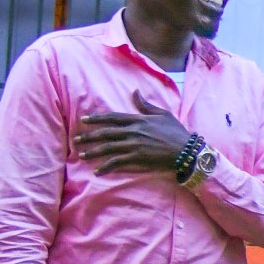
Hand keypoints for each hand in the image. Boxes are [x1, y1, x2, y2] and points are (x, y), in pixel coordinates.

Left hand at [77, 92, 193, 174]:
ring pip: (107, 148)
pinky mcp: (137, 158)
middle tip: (76, 140)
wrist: (187, 151)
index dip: (96, 119)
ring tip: (81, 155)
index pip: (112, 118)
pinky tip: (98, 171)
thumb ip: (146, 105)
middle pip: (105, 133)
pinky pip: (117, 162)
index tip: (83, 120)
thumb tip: (135, 92)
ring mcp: (134, 145)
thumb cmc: (177, 132)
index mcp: (138, 120)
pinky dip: (106, 167)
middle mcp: (133, 131)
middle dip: (88, 137)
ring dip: (93, 152)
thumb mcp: (162, 114)